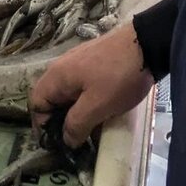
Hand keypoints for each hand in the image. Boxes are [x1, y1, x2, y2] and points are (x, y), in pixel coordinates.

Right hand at [32, 22, 152, 147]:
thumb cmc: (118, 76)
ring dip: (78, 114)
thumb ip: (76, 125)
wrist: (149, 43)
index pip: (36, 104)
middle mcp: (63, 67)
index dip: (41, 126)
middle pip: (52, 99)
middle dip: (61, 122)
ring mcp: (80, 62)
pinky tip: (104, 113)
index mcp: (56, 76)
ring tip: (92, 131)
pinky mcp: (96, 62)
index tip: (56, 143)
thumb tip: (65, 140)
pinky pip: (85, 88)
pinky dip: (89, 103)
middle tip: (75, 140)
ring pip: (70, 95)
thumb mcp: (96, 106)